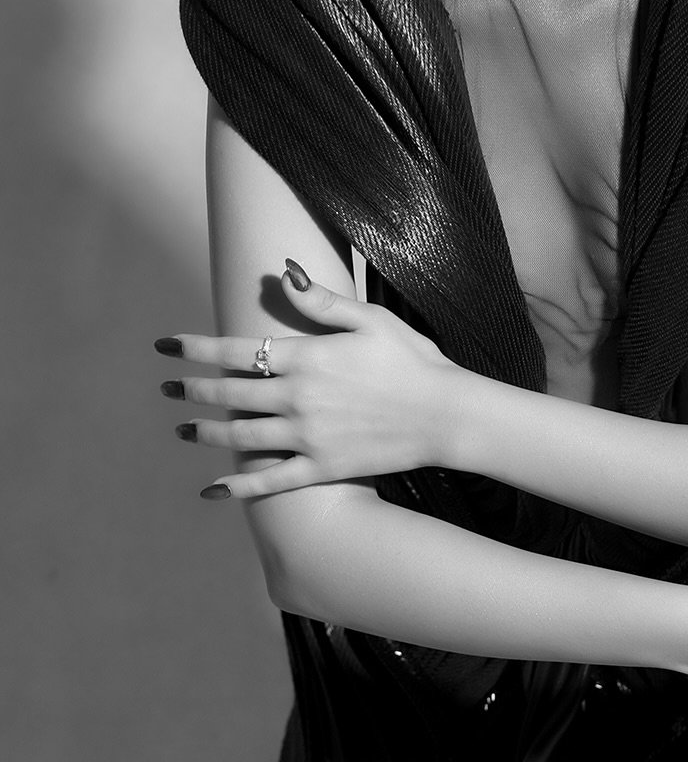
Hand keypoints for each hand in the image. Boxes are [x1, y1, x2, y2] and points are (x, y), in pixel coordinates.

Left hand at [156, 262, 464, 497]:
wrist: (444, 414)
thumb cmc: (411, 359)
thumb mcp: (370, 318)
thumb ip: (322, 301)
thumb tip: (285, 274)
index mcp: (307, 357)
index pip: (236, 350)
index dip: (196, 348)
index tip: (166, 347)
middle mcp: (298, 398)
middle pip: (230, 394)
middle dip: (192, 390)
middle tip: (166, 389)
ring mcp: (307, 437)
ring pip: (241, 436)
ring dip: (206, 432)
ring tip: (183, 429)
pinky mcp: (321, 468)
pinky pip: (270, 481)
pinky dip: (238, 487)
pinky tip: (213, 489)